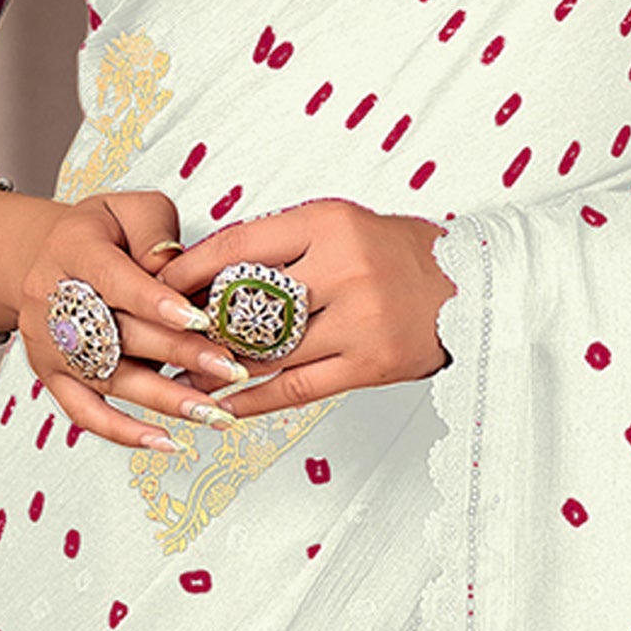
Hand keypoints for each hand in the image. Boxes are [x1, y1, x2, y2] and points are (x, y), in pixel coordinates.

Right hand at [16, 190, 250, 450]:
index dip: (156, 302)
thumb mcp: (128, 209)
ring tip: (215, 413)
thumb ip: (154, 232)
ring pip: (110, 379)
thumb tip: (174, 270)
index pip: (116, 279)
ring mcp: (50, 344)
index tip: (199, 320)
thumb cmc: (103, 232)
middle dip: (180, 353)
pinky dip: (125, 433)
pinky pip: (85, 413)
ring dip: (165, 399)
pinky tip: (168, 443)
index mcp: (72, 249)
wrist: (46, 257)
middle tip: (231, 368)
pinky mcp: (53, 376)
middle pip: (120, 334)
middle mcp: (51, 299)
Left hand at [158, 198, 457, 420]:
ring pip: (268, 350)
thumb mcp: (339, 226)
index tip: (156, 284)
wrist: (474, 286)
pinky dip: (255, 398)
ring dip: (218, 367)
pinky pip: (296, 387)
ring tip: (181, 376)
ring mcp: (359, 319)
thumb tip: (203, 273)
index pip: (240, 245)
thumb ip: (281, 245)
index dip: (190, 269)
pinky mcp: (370, 363)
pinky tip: (225, 406)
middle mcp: (343, 268)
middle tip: (161, 337)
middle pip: (249, 301)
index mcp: (329, 224)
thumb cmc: (397, 254)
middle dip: (199, 323)